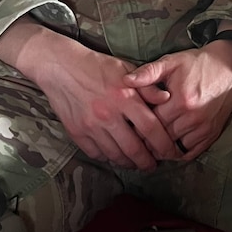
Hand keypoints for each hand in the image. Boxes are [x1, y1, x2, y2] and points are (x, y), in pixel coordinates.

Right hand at [38, 46, 177, 171]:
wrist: (60, 66)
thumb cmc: (95, 65)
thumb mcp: (125, 68)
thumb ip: (147, 86)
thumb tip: (167, 99)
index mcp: (124, 96)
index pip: (151, 129)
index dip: (164, 145)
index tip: (170, 153)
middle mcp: (109, 114)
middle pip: (134, 149)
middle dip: (147, 162)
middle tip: (152, 165)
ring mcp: (91, 125)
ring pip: (115, 155)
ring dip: (128, 163)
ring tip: (135, 162)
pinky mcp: (77, 132)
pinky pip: (96, 153)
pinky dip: (107, 157)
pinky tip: (113, 154)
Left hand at [124, 42, 231, 160]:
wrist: (230, 67)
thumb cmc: (197, 63)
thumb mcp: (171, 62)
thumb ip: (148, 72)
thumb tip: (125, 81)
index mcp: (179, 100)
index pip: (150, 122)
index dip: (136, 126)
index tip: (127, 127)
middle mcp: (191, 117)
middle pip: (160, 138)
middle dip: (145, 140)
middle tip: (133, 141)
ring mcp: (203, 128)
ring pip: (174, 149)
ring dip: (160, 149)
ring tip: (147, 146)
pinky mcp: (211, 134)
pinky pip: (190, 153)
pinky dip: (177, 153)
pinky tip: (167, 148)